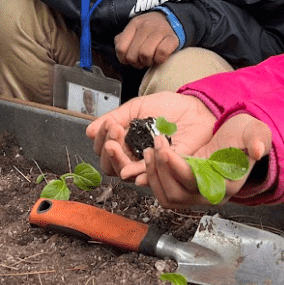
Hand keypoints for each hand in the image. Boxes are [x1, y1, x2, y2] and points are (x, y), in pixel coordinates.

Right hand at [86, 91, 215, 183]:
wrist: (194, 107)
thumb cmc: (167, 108)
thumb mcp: (136, 108)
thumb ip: (114, 118)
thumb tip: (89, 131)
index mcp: (126, 143)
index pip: (104, 151)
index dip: (102, 139)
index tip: (110, 124)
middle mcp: (135, 156)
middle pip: (111, 166)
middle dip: (108, 150)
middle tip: (114, 132)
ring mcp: (149, 164)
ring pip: (125, 173)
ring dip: (119, 159)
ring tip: (118, 142)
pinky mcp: (165, 168)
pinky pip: (150, 177)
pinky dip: (139, 174)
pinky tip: (132, 171)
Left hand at [114, 11, 178, 67]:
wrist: (172, 19)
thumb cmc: (150, 30)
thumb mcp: (134, 30)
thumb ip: (123, 39)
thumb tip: (120, 52)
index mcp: (134, 24)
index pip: (121, 48)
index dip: (124, 59)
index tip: (129, 60)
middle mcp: (145, 26)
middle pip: (132, 55)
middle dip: (136, 63)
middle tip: (142, 61)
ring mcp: (159, 31)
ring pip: (145, 54)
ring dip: (147, 62)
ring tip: (150, 59)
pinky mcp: (172, 38)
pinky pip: (162, 53)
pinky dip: (159, 60)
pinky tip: (159, 58)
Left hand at [145, 112, 272, 208]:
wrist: (236, 138)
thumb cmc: (244, 137)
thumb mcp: (255, 131)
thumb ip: (258, 139)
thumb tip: (258, 149)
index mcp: (227, 185)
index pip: (197, 184)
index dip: (178, 169)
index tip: (166, 150)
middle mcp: (210, 195)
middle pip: (177, 195)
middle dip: (162, 169)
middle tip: (157, 144)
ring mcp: (195, 195)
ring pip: (167, 197)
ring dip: (154, 174)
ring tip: (151, 149)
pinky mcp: (184, 189)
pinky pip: (163, 192)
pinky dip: (152, 176)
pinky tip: (151, 156)